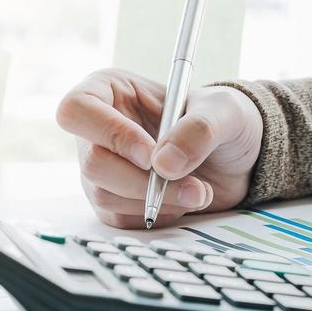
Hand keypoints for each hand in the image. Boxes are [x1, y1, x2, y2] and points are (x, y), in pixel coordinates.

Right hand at [55, 68, 262, 227]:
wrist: (235, 157)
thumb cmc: (222, 120)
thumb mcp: (223, 112)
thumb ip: (198, 129)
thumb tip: (163, 164)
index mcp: (109, 91)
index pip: (77, 110)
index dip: (111, 135)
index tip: (150, 154)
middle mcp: (97, 131)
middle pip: (92, 162)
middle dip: (142, 180)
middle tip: (191, 184)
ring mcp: (103, 169)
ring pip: (104, 195)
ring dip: (156, 200)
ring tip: (199, 191)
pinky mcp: (114, 201)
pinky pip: (121, 219)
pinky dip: (158, 215)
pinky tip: (182, 200)